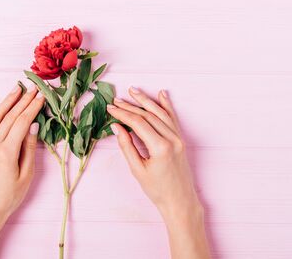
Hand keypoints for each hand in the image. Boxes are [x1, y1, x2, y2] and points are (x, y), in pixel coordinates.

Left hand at [0, 83, 44, 258]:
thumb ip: (29, 148)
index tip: (42, 97)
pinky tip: (6, 105)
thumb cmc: (10, 195)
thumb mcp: (26, 174)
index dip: (32, 108)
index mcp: (6, 152)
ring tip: (18, 88)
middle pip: (10, 116)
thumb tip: (33, 126)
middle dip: (23, 100)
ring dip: (8, 101)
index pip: (21, 122)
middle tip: (34, 88)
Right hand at [107, 87, 210, 258]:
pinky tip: (162, 94)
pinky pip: (173, 118)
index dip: (122, 114)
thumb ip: (127, 146)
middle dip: (131, 106)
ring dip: (146, 101)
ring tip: (133, 91)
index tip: (110, 108)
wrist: (179, 200)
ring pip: (160, 113)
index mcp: (160, 147)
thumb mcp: (137, 169)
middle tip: (116, 100)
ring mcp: (179, 138)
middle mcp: (172, 139)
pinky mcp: (181, 140)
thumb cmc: (157, 189)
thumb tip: (116, 127)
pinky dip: (166, 106)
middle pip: (148, 115)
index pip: (138, 123)